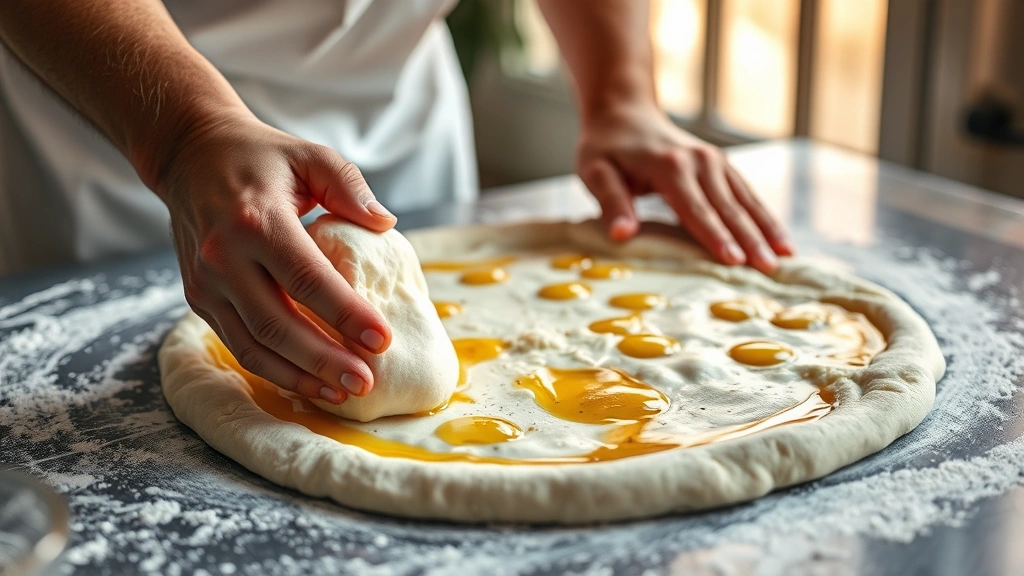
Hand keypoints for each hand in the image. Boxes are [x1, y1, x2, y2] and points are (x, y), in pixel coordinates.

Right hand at [156, 111, 396, 403]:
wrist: (189, 154)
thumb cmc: (262, 157)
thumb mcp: (310, 156)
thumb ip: (349, 186)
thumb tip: (385, 224)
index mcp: (255, 220)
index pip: (307, 278)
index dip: (346, 314)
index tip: (382, 340)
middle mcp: (224, 256)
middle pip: (278, 323)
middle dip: (325, 359)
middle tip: (366, 381)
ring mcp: (205, 282)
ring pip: (254, 345)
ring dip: (299, 375)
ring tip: (342, 392)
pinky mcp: (198, 298)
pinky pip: (239, 344)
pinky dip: (275, 370)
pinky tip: (310, 382)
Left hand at [575, 103, 793, 272]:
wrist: (624, 112)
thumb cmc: (605, 148)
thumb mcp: (595, 172)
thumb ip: (611, 202)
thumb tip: (622, 234)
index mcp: (670, 166)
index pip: (696, 209)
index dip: (714, 237)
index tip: (733, 262)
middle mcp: (700, 161)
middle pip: (728, 208)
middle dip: (751, 240)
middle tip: (769, 270)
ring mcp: (716, 161)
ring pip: (746, 201)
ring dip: (767, 230)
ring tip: (786, 258)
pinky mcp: (722, 165)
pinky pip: (748, 195)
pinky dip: (765, 217)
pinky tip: (781, 240)